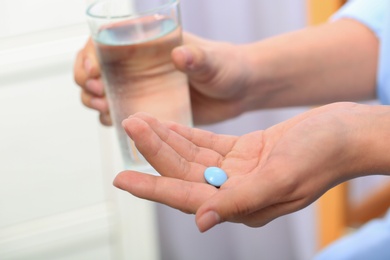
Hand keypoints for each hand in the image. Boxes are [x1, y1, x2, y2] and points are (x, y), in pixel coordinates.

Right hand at [73, 34, 252, 124]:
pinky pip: (120, 113)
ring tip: (106, 109)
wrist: (240, 93)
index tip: (94, 71)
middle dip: (88, 81)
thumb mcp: (214, 62)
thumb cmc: (228, 68)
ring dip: (95, 101)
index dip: (91, 53)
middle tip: (99, 93)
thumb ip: (198, 58)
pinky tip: (116, 122)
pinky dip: (111, 118)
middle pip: (97, 69)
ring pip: (104, 93)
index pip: (107, 41)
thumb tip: (179, 55)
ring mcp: (142, 88)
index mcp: (150, 44)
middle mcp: (140, 65)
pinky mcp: (149, 109)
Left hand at [113, 102, 367, 231]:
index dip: (152, 187)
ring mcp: (239, 171)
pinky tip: (169, 125)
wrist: (346, 133)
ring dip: (167, 139)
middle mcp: (236, 191)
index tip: (121, 178)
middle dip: (155, 151)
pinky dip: (188, 134)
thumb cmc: (322, 155)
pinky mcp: (245, 152)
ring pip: (192, 156)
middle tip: (130, 126)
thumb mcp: (281, 179)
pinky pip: (208, 145)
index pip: (186, 197)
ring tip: (141, 121)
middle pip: (184, 172)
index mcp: (243, 204)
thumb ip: (239, 201)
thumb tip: (201, 221)